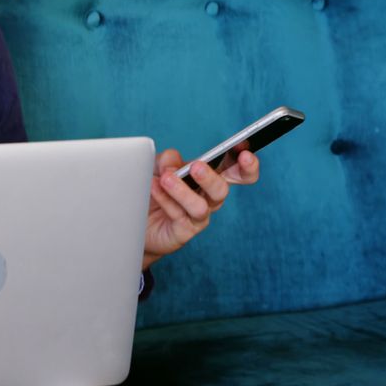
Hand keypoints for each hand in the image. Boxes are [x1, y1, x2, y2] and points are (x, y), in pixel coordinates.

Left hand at [143, 149, 259, 269]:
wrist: (138, 218)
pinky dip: (165, 199)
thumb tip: (172, 160)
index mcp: (212, 177)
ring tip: (166, 178)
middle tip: (197, 166)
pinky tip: (153, 186)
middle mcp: (210, 198)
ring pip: (200, 207)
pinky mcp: (185, 231)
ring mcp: (199, 216)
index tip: (245, 153)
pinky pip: (179, 215)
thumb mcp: (160, 167)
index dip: (248, 166)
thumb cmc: (156, 189)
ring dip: (182, 190)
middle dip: (211, 178)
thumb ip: (168, 159)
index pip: (239, 173)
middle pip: (222, 190)